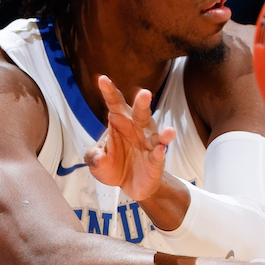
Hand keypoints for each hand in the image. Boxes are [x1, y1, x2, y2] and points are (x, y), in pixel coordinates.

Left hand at [85, 76, 176, 200]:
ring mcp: (148, 145)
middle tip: (145, 93)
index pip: (115, 103)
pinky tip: (161, 151)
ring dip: (163, 134)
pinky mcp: (156, 161)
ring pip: (156, 136)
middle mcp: (137, 129)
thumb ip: (94, 157)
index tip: (102, 79)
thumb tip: (100, 157)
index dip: (109, 92)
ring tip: (170, 131)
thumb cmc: (113, 165)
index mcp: (120, 121)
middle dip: (143, 104)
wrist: (130, 184)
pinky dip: (160, 153)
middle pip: (140, 114)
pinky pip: (158, 156)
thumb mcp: (96, 161)